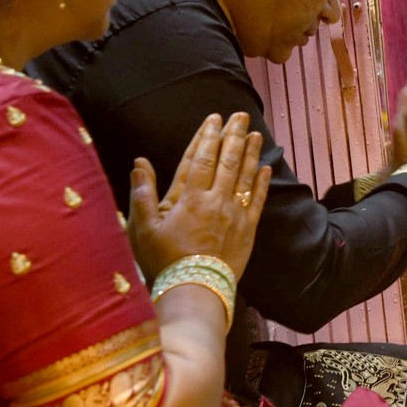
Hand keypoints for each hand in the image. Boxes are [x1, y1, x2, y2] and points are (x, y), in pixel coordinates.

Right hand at [128, 113, 270, 280]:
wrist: (194, 291)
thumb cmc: (163, 262)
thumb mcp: (143, 229)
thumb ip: (142, 193)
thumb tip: (139, 162)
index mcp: (189, 198)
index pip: (201, 158)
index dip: (208, 137)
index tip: (214, 119)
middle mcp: (215, 200)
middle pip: (227, 161)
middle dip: (234, 136)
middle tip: (240, 116)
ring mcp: (234, 213)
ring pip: (245, 175)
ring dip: (251, 153)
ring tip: (257, 134)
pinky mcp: (248, 229)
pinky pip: (258, 200)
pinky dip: (262, 182)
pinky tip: (266, 168)